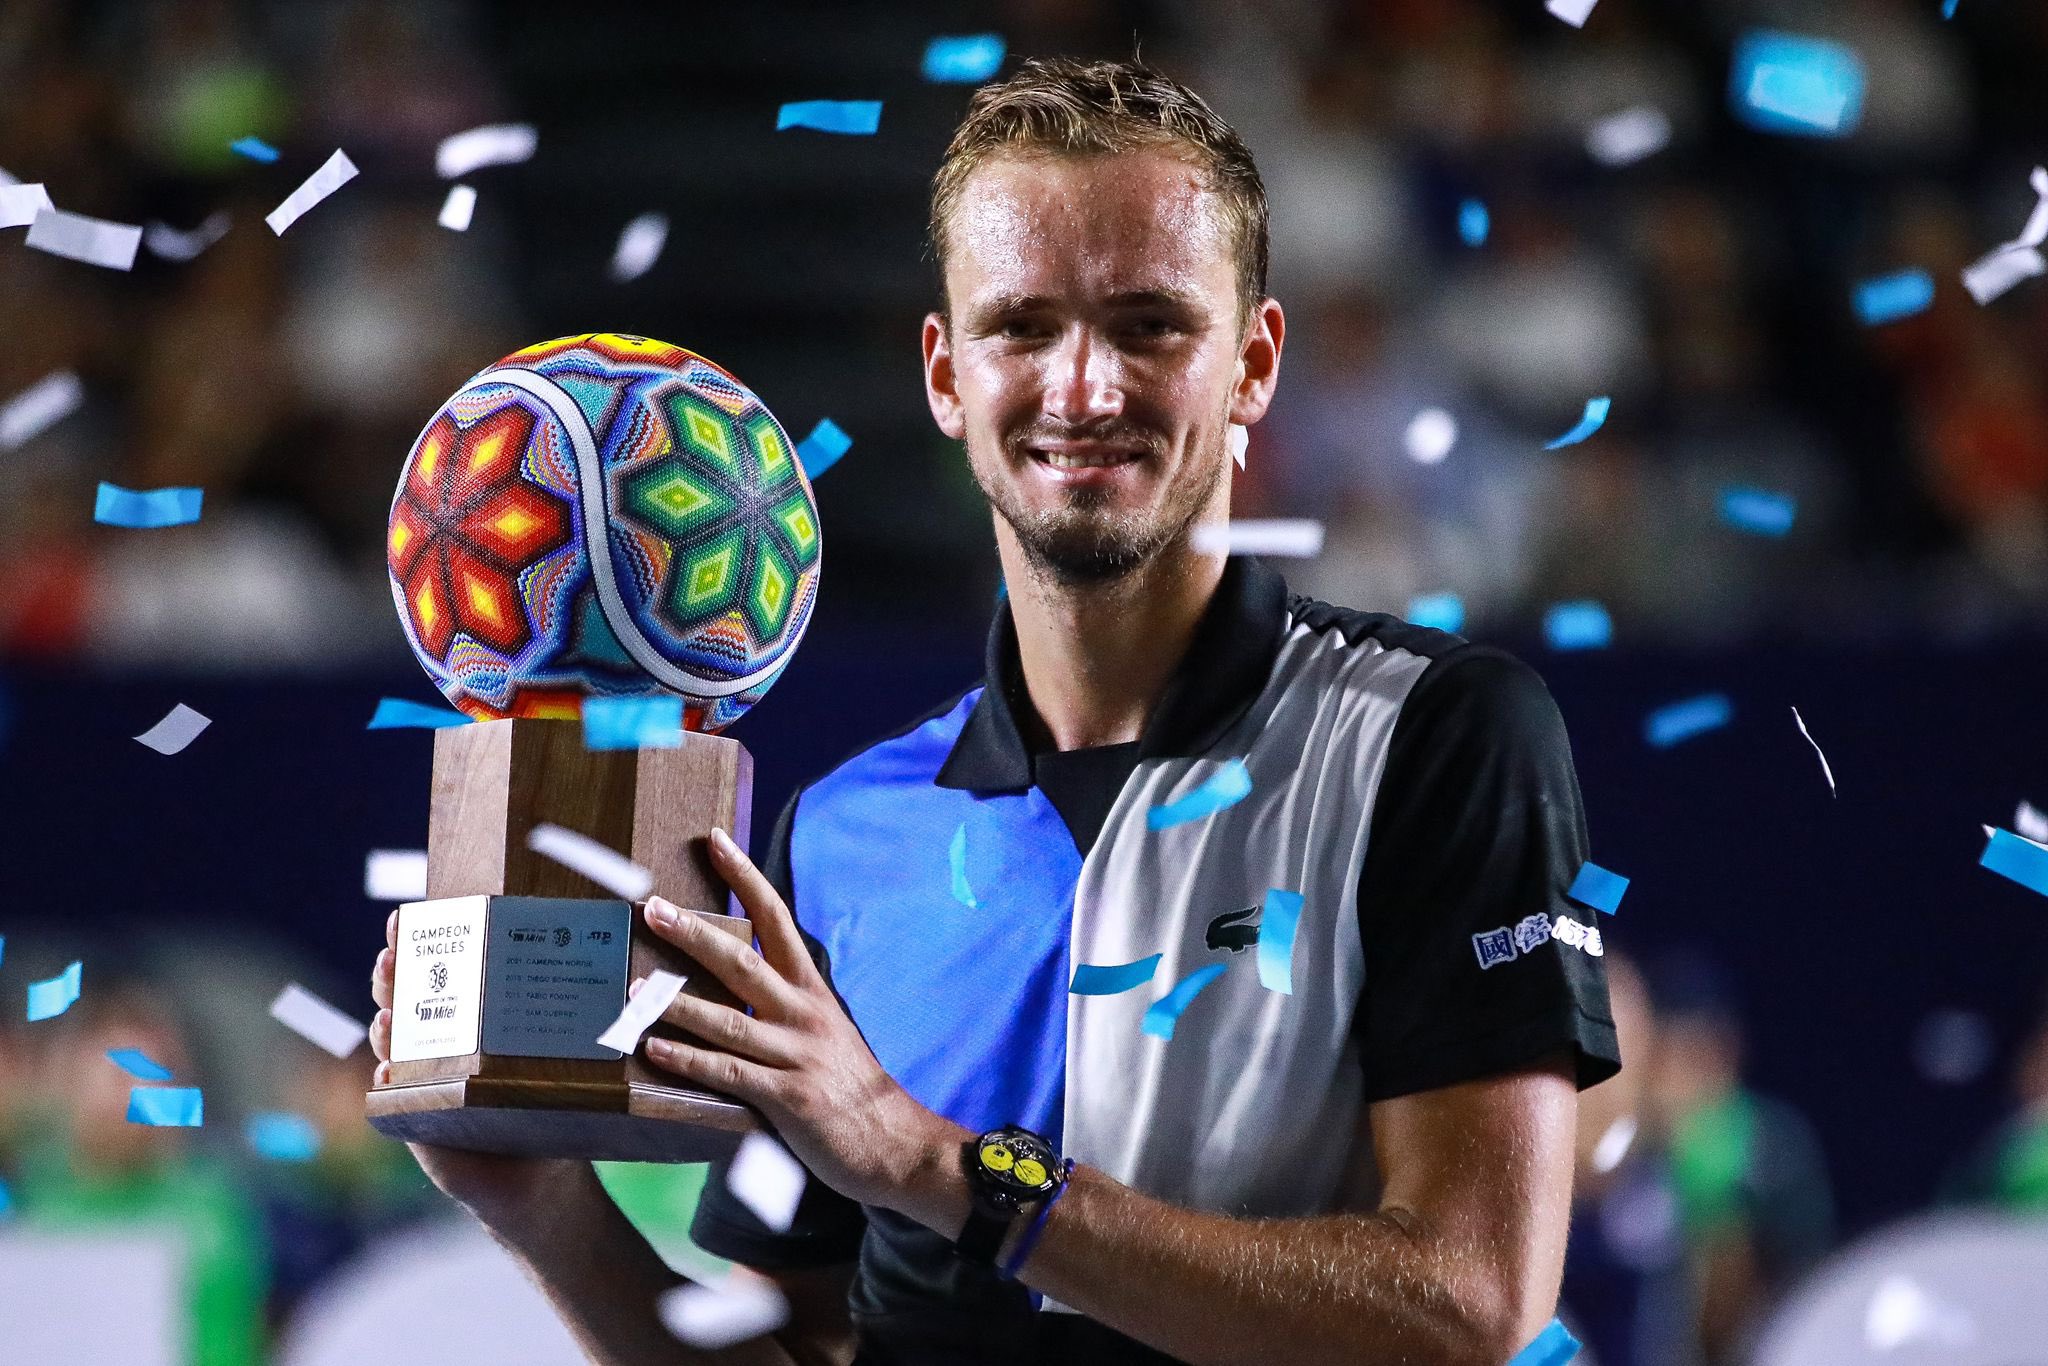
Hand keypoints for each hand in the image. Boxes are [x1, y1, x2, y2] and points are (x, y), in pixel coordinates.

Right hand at [370, 911, 594, 1239]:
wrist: (543, 1176)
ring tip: (389, 1016)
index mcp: (468, 1012)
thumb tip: (614, 958)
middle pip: (403, 996)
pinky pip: (393, 1104)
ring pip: (391, 1044)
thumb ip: (577, 1008)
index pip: (435, 965)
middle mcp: (437, 1041)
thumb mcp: (564, 1046)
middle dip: (391, 974)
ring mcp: (420, 1081)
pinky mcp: (419, 1124)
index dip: (413, 939)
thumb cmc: (554, 1099)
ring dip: (384, 1026)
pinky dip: (388, 1087)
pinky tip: (387, 1075)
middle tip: (391, 958)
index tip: (406, 917)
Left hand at [638, 828, 968, 1222]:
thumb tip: (735, 984)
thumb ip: (784, 1009)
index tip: (715, 841)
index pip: (776, 919)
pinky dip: (688, 1059)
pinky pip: (728, 1072)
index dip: (746, 878)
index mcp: (813, 991)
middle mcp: (804, 1014)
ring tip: (635, 985)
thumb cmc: (851, 1088)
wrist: (894, 1144)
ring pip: (727, 1018)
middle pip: (743, 961)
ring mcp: (796, 1055)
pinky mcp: (788, 1097)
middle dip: (694, 933)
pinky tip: (654, 1048)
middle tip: (652, 907)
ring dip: (676, 1000)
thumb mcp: (824, 1033)